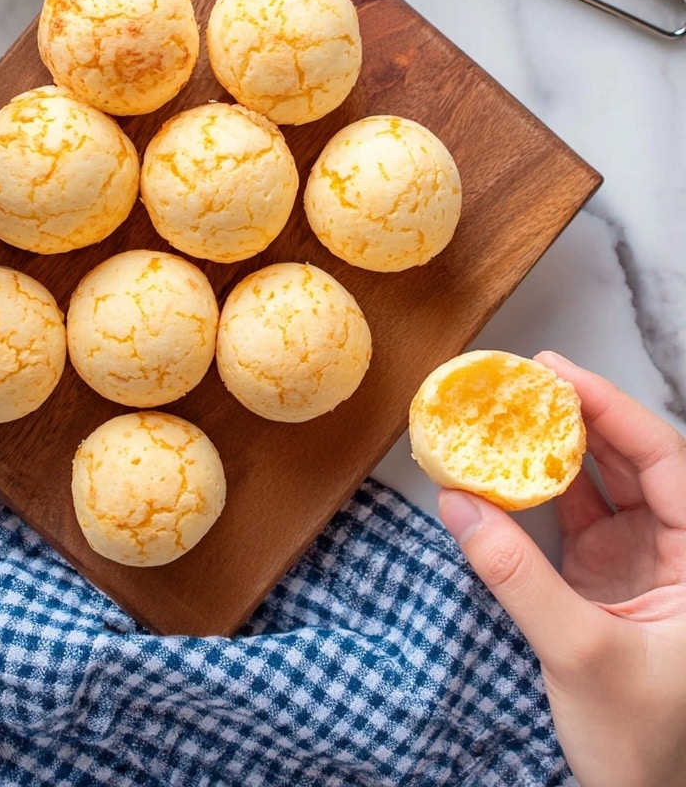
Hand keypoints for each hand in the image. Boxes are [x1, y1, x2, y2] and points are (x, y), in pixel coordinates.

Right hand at [439, 352, 685, 786]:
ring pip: (607, 484)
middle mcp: (682, 550)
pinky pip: (578, 517)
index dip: (611, 408)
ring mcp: (647, 563)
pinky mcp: (612, 579)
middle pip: (636, 460)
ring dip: (563, 447)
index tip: (557, 374)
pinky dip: (544, 491)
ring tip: (515, 410)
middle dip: (582, 415)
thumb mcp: (582, 656)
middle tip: (525, 380)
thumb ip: (518, 578)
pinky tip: (511, 469)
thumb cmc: (646, 746)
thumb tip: (459, 506)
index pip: (666, 459)